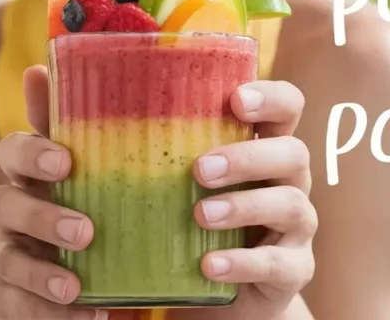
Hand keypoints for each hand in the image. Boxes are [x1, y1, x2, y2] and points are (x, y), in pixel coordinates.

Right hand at [0, 68, 106, 318]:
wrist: (74, 280)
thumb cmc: (89, 207)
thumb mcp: (99, 171)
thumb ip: (94, 126)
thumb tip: (84, 68)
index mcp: (33, 175)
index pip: (15, 151)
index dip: (32, 152)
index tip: (65, 160)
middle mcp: (11, 210)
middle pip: (3, 204)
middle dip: (41, 216)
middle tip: (85, 230)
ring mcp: (4, 254)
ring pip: (4, 257)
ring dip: (40, 270)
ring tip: (75, 285)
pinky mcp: (6, 297)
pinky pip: (14, 304)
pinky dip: (48, 312)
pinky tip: (88, 313)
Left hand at [171, 80, 316, 319]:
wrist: (226, 292)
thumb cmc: (200, 223)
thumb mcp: (187, 185)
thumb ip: (166, 155)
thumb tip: (91, 129)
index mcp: (269, 148)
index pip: (289, 106)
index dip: (272, 98)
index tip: (236, 100)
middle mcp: (291, 181)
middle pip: (294, 153)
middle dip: (248, 157)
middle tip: (200, 170)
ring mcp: (298, 226)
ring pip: (291, 205)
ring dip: (244, 206)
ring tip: (200, 215)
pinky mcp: (295, 269)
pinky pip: (279, 263)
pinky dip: (243, 263)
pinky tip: (210, 265)